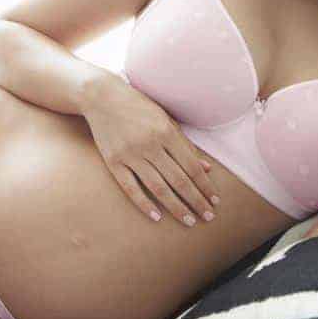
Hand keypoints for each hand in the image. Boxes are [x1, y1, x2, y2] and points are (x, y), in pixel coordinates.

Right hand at [82, 73, 219, 228]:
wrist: (102, 97)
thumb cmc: (139, 107)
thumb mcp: (166, 119)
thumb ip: (185, 144)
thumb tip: (207, 169)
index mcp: (166, 132)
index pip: (191, 166)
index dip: (205, 185)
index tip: (215, 200)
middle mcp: (149, 144)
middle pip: (178, 180)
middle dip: (196, 200)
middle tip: (208, 217)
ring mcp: (130, 154)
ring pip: (158, 187)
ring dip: (176, 206)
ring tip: (189, 220)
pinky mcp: (113, 162)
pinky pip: (130, 188)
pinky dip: (144, 204)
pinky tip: (157, 217)